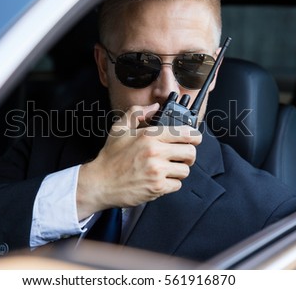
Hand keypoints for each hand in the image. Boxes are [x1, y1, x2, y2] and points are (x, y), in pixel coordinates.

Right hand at [76, 103, 201, 219]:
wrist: (100, 183)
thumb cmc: (110, 157)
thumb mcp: (119, 129)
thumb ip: (137, 112)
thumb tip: (154, 107)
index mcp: (149, 136)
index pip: (185, 133)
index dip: (195, 136)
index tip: (195, 139)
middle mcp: (155, 152)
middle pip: (191, 152)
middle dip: (188, 155)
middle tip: (181, 156)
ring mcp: (157, 171)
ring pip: (185, 170)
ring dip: (178, 170)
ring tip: (166, 169)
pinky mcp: (157, 187)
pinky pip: (177, 185)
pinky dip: (171, 184)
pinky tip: (160, 180)